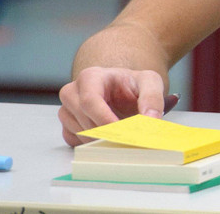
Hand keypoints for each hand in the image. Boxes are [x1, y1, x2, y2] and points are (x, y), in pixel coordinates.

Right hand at [57, 67, 175, 145]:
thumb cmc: (133, 84)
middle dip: (107, 132)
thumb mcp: (150, 82)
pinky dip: (92, 143)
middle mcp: (73, 92)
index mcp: (91, 77)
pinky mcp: (67, 125)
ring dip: (102, 139)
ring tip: (122, 134)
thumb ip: (152, 99)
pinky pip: (75, 141)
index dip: (105, 119)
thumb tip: (150, 120)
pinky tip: (108, 136)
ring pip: (80, 133)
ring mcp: (67, 109)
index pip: (90, 101)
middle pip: (84, 120)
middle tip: (128, 139)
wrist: (124, 89)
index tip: (123, 132)